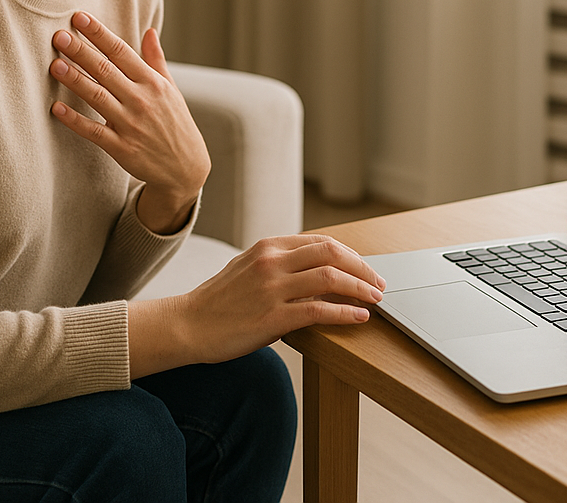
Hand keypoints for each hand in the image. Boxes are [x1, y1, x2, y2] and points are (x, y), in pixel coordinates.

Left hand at [49, 12, 209, 231]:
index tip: (80, 18)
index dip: (99, 33)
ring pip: (97, 97)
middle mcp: (142, 100)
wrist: (186, 167)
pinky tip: (56, 108)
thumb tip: (149, 31)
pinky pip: (93, 132)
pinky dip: (75, 120)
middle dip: (82, 51)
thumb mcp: (171, 89)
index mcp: (153, 82)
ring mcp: (131, 124)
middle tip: (59, 35)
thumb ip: (156, 60)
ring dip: (75, 80)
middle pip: (106, 70)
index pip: (122, 51)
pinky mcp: (121, 148)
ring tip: (55, 64)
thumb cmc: (176, 123)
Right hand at [129, 235, 387, 373]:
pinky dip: (345, 313)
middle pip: (332, 253)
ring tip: (376, 299)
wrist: (187, 325)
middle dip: (362, 268)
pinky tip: (358, 318)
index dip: (351, 255)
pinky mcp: (271, 317)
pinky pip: (319, 310)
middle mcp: (272, 261)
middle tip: (379, 283)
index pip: (322, 242)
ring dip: (360, 288)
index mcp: (269, 246)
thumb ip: (282, 264)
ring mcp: (272, 288)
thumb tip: (320, 272)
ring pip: (330, 278)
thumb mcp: (250, 268)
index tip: (365, 269)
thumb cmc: (219, 300)